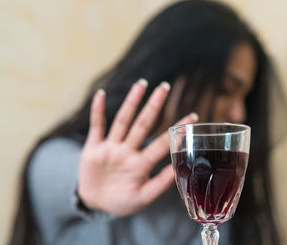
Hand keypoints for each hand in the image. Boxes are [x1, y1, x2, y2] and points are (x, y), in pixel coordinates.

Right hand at [78, 79, 197, 216]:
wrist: (95, 203)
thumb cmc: (121, 202)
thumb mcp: (142, 198)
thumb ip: (158, 184)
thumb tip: (177, 170)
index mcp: (141, 164)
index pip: (161, 143)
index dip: (176, 131)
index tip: (193, 116)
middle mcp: (128, 151)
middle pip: (143, 124)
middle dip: (154, 106)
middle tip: (165, 87)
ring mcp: (111, 148)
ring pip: (123, 120)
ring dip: (131, 102)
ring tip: (141, 84)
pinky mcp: (93, 148)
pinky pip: (96, 126)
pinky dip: (98, 111)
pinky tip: (101, 95)